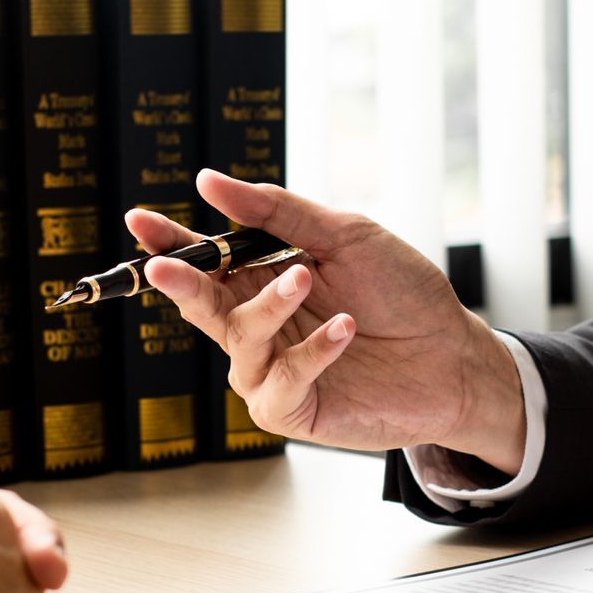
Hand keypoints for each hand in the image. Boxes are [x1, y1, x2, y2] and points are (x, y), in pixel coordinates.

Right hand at [133, 169, 527, 472]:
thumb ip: (277, 213)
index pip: (205, 260)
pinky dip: (309, 353)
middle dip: (181, 282)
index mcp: (263, 279)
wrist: (453, 354)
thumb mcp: (344, 236)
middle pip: (202, 304)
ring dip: (269, 305)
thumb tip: (208, 182)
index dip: (169, 243)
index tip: (138, 221)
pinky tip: (345, 330)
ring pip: (240, 339)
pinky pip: (277, 383)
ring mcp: (271, 370)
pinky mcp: (292, 410)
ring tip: (306, 278)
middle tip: (165, 266)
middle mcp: (259, 326)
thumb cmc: (403, 294)